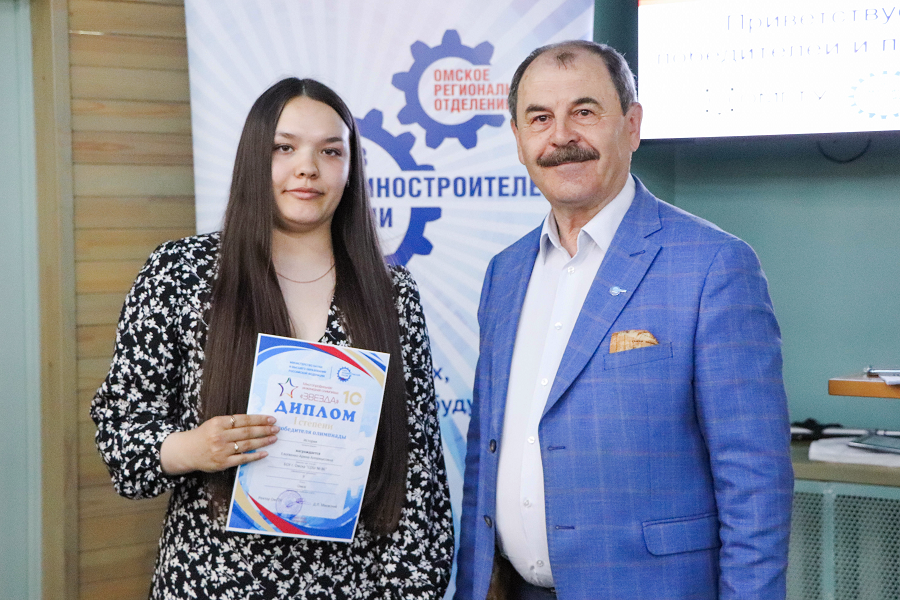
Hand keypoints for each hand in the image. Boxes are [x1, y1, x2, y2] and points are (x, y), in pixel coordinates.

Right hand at [160, 414, 278, 474]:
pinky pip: (242, 459)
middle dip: (264, 429)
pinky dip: (254, 456)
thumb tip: (255, 421)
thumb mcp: (214, 423)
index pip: (243, 420)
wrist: (187, 451)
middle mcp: (220, 436)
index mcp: (218, 423)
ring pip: (247, 445)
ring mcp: (221, 450)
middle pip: (247, 432)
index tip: (271, 418)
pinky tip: (264, 453)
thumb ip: (231, 422)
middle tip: (276, 428)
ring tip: (273, 438)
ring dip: (262, 441)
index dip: (259, 419)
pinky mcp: (222, 463)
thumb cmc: (204, 435)